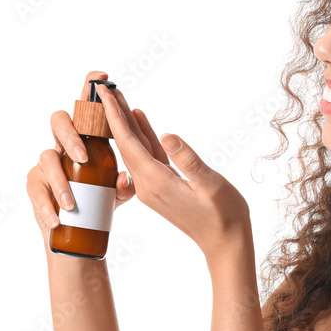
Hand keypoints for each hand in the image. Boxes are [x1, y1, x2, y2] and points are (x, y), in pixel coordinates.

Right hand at [25, 70, 146, 248]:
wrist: (74, 234)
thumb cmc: (97, 205)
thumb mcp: (116, 196)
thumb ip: (124, 187)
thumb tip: (125, 178)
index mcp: (86, 141)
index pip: (87, 111)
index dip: (91, 90)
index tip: (102, 77)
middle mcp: (63, 145)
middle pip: (60, 122)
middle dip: (72, 135)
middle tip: (84, 157)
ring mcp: (46, 163)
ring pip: (47, 157)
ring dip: (60, 179)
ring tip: (72, 203)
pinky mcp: (35, 184)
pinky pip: (37, 189)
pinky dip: (47, 205)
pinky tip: (56, 218)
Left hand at [93, 82, 251, 259]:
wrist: (225, 243)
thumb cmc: (223, 215)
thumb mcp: (209, 184)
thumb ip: (187, 159)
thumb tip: (167, 135)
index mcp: (156, 182)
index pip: (129, 143)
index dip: (116, 117)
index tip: (104, 94)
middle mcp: (148, 185)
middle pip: (125, 145)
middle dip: (115, 116)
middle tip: (105, 88)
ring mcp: (152, 188)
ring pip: (134, 151)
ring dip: (127, 126)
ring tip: (120, 100)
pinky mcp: (160, 189)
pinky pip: (147, 159)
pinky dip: (142, 139)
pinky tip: (140, 123)